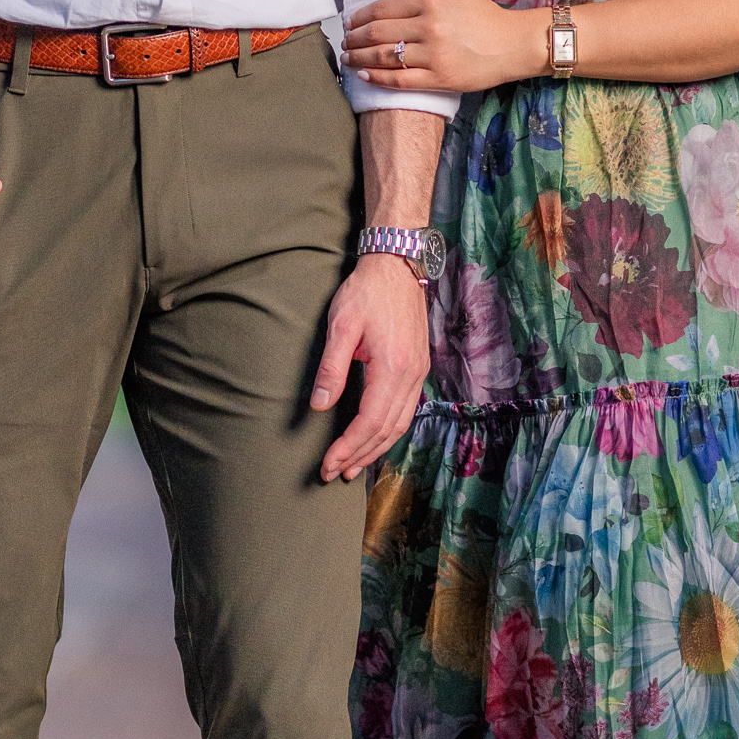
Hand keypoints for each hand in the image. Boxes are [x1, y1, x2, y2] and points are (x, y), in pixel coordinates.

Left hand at [310, 255, 430, 481]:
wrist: (397, 265)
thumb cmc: (366, 291)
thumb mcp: (341, 325)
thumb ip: (331, 368)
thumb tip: (319, 406)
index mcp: (393, 366)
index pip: (370, 421)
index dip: (349, 447)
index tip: (328, 464)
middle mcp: (412, 375)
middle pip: (387, 430)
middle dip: (360, 456)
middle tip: (334, 473)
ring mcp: (419, 372)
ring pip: (400, 424)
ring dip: (375, 449)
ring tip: (352, 467)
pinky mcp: (418, 368)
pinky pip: (406, 411)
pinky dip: (388, 432)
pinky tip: (374, 440)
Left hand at [343, 0, 542, 94]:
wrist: (512, 44)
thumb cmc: (483, 14)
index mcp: (431, 2)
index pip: (383, 8)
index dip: (360, 16)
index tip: (350, 22)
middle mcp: (430, 27)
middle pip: (378, 33)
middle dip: (354, 38)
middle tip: (345, 41)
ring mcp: (434, 55)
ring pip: (384, 57)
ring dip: (359, 58)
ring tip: (348, 58)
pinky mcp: (439, 78)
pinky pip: (400, 80)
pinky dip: (378, 78)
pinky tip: (365, 75)